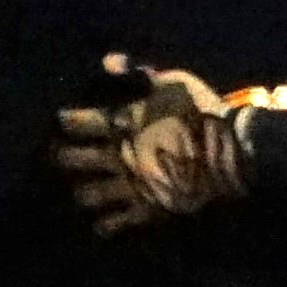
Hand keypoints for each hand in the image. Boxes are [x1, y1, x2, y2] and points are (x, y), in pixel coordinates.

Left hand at [54, 56, 249, 234]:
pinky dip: (106, 224)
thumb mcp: (173, 81)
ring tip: (79, 192)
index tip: (60, 120)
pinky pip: (118, 221)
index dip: (67, 121)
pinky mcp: (146, 208)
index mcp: (121, 124)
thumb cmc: (201, 113)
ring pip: (90, 193)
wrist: (229, 154)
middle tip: (57, 157)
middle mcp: (118, 156)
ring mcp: (130, 184)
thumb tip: (108, 62)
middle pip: (75, 159)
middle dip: (63, 157)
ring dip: (82, 192)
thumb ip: (138, 73)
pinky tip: (100, 225)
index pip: (81, 122)